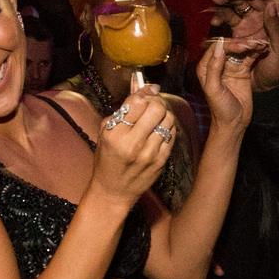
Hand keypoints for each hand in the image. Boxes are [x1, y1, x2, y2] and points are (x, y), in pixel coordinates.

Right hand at [92, 87, 175, 205]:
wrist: (113, 191)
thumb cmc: (107, 160)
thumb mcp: (106, 133)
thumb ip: (122, 111)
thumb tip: (141, 87)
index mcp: (115, 134)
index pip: (137, 102)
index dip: (144, 92)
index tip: (147, 90)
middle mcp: (133, 143)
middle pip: (157, 108)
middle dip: (156, 101)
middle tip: (153, 103)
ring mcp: (149, 153)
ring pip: (168, 119)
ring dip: (164, 114)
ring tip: (156, 117)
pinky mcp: (161, 161)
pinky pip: (172, 134)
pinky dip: (167, 128)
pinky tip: (159, 131)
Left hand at [195, 37, 256, 135]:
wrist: (234, 123)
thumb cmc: (220, 109)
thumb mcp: (213, 89)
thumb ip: (214, 68)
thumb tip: (219, 47)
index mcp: (206, 67)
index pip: (216, 48)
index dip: (229, 44)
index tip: (242, 45)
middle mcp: (217, 64)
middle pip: (229, 47)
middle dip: (242, 43)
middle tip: (254, 43)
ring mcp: (231, 67)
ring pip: (240, 51)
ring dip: (250, 46)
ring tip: (261, 44)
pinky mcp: (243, 71)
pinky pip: (249, 58)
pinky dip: (256, 52)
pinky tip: (263, 48)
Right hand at [206, 0, 278, 90]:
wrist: (267, 89)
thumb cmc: (278, 71)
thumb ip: (276, 28)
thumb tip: (270, 5)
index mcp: (278, 18)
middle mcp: (264, 18)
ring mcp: (251, 24)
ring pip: (237, 6)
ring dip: (226, 2)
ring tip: (215, 2)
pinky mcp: (239, 33)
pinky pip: (229, 20)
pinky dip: (221, 18)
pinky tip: (214, 22)